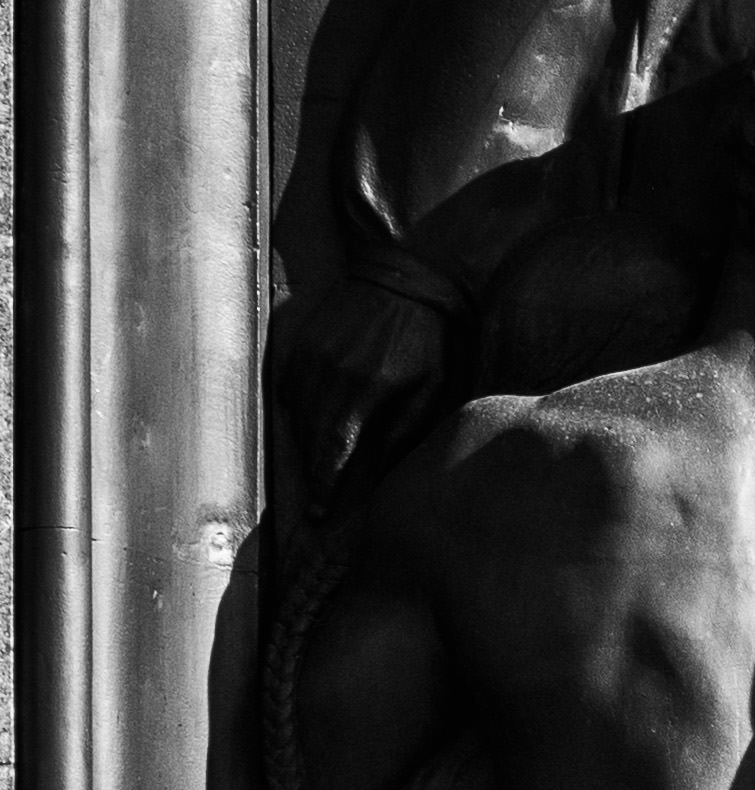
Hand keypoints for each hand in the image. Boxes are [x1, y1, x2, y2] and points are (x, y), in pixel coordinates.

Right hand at [273, 270, 455, 507]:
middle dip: (313, 473)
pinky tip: (312, 425)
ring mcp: (308, 354)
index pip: (335, 449)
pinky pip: (287, 387)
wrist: (405, 275)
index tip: (319, 515)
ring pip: (295, 415)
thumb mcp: (432, 384)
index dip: (325, 485)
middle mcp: (329, 373)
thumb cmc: (431, 335)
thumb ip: (404, 426)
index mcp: (365, 387)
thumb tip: (381, 466)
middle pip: (310, 437)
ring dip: (305, 444)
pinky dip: (297, 411)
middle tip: (318, 504)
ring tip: (320, 468)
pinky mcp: (299, 341)